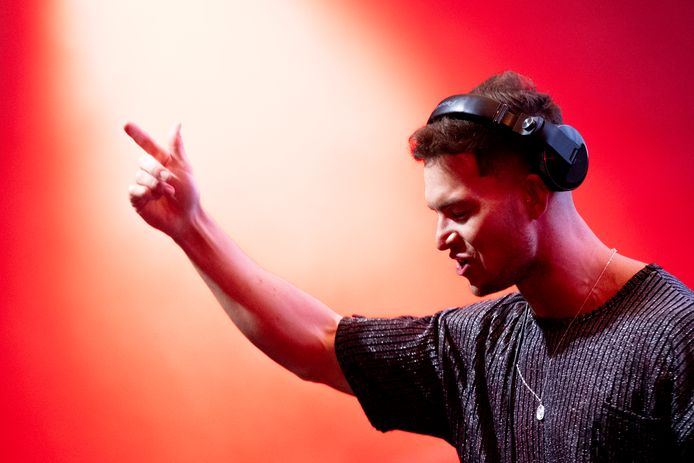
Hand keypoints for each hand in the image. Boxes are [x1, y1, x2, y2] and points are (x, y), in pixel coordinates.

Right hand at [125, 122, 200, 238]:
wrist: (187, 217)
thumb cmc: (189, 193)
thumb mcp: (184, 168)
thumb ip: (176, 147)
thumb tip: (176, 123)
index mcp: (161, 161)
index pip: (146, 144)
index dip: (137, 134)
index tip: (126, 125)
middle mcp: (149, 171)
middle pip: (143, 161)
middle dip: (156, 169)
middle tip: (169, 178)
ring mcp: (142, 185)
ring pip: (139, 176)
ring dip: (155, 184)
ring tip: (168, 192)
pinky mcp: (137, 199)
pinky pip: (133, 190)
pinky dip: (144, 192)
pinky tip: (153, 197)